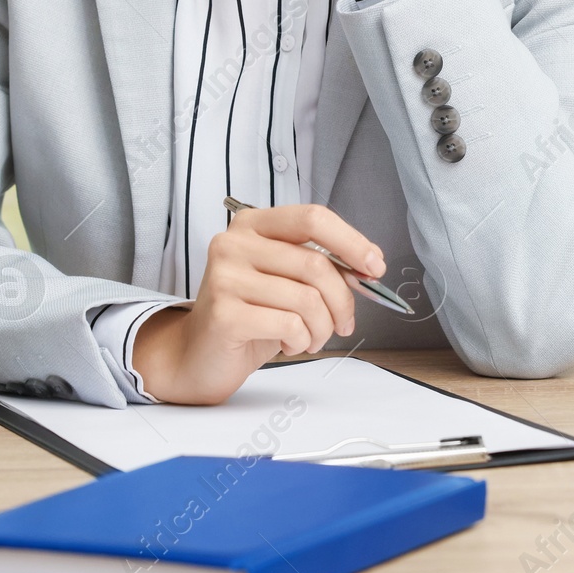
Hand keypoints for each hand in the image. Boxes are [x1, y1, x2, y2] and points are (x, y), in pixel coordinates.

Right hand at [132, 204, 385, 404]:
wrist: (198, 354)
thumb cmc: (249, 315)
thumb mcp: (287, 281)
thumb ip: (320, 267)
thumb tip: (367, 268)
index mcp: (252, 224)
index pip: (312, 218)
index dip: (352, 242)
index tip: (375, 267)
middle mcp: (233, 243)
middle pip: (315, 264)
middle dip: (342, 301)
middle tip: (342, 323)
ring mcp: (225, 276)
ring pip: (307, 299)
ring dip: (321, 328)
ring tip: (310, 338)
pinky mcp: (224, 313)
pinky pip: (289, 324)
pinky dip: (301, 341)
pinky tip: (289, 344)